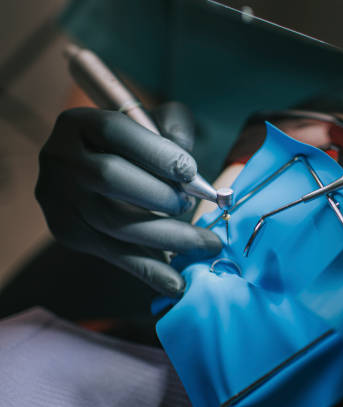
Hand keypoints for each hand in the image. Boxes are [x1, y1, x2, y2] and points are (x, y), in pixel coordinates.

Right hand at [36, 102, 221, 296]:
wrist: (97, 165)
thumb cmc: (137, 142)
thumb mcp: (154, 121)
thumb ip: (174, 128)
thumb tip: (190, 171)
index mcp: (79, 123)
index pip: (114, 132)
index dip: (155, 152)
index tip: (191, 171)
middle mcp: (60, 158)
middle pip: (110, 179)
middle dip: (160, 196)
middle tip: (193, 205)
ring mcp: (59, 199)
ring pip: (114, 223)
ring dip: (167, 237)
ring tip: (206, 244)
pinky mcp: (68, 232)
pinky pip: (114, 255)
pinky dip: (150, 271)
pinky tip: (179, 285)